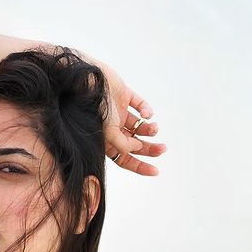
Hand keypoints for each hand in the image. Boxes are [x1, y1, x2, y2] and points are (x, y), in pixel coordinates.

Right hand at [98, 61, 166, 175]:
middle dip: (150, 148)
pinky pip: (139, 104)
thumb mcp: (108, 133)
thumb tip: (139, 148)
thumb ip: (124, 144)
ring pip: (139, 126)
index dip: (140, 167)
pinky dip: (146, 110)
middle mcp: (113, 128)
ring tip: (154, 128)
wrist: (88, 80)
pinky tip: (147, 114)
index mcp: (106, 140)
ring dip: (149, 129)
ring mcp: (118, 111)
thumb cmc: (94, 107)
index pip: (124, 159)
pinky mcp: (123, 95)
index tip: (156, 171)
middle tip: (163, 148)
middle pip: (135, 144)